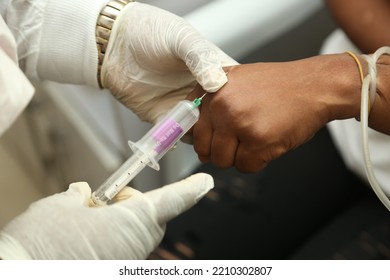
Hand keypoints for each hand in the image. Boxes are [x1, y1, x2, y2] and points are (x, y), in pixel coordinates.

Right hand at [0, 173, 212, 258]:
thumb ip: (80, 196)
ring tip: (82, 226)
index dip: (191, 188)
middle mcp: (137, 244)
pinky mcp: (115, 269)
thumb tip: (83, 196)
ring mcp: (127, 261)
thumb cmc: (45, 241)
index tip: (206, 181)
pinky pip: (119, 246)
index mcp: (134, 221)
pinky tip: (80, 241)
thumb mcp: (63, 205)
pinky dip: (105, 237)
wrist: (22, 275)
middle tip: (98, 205)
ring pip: (131, 229)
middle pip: (146, 212)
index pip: (172, 199)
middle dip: (126, 203)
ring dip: (112, 221)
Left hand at [101, 2, 236, 122]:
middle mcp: (200, 92)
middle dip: (221, 126)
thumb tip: (217, 83)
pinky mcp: (163, 116)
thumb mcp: (181, 38)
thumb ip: (201, 57)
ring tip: (194, 129)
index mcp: (211, 70)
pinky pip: (174, 135)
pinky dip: (175, 138)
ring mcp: (182, 106)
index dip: (240, 103)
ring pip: (200, 130)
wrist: (113, 44)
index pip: (236, 91)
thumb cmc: (149, 32)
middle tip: (215, 126)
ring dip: (199, 135)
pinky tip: (174, 133)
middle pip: (221, 118)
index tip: (239, 112)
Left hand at [188, 56, 360, 171]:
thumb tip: (196, 141)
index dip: (200, 138)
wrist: (315, 86)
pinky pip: (245, 167)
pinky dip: (257, 162)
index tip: (209, 142)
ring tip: (257, 138)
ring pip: (222, 161)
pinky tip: (269, 142)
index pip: (189, 125)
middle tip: (240, 141)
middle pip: (203, 148)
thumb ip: (213, 105)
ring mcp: (238, 122)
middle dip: (220, 151)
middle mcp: (220, 104)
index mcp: (212, 88)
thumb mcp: (237, 82)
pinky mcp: (257, 140)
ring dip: (239, 157)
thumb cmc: (279, 86)